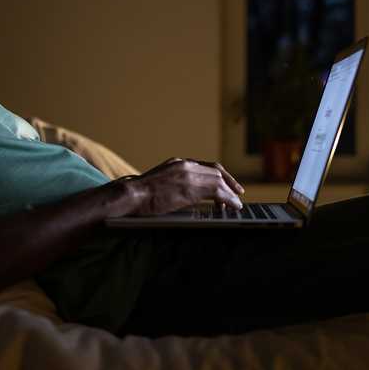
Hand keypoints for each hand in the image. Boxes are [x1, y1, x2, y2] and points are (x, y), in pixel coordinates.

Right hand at [123, 158, 244, 215]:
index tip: (228, 184)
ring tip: (235, 204)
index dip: (220, 175)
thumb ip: (174, 183)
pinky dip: (227, 198)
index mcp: (177, 163)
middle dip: (229, 183)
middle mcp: (184, 165)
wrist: (130, 195)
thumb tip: (184, 195)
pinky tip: (231, 206)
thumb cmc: (139, 195)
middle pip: (215, 171)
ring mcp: (187, 174)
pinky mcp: (189, 187)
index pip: (206, 166)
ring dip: (229, 193)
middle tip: (237, 195)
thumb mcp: (160, 183)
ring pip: (217, 180)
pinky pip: (215, 191)